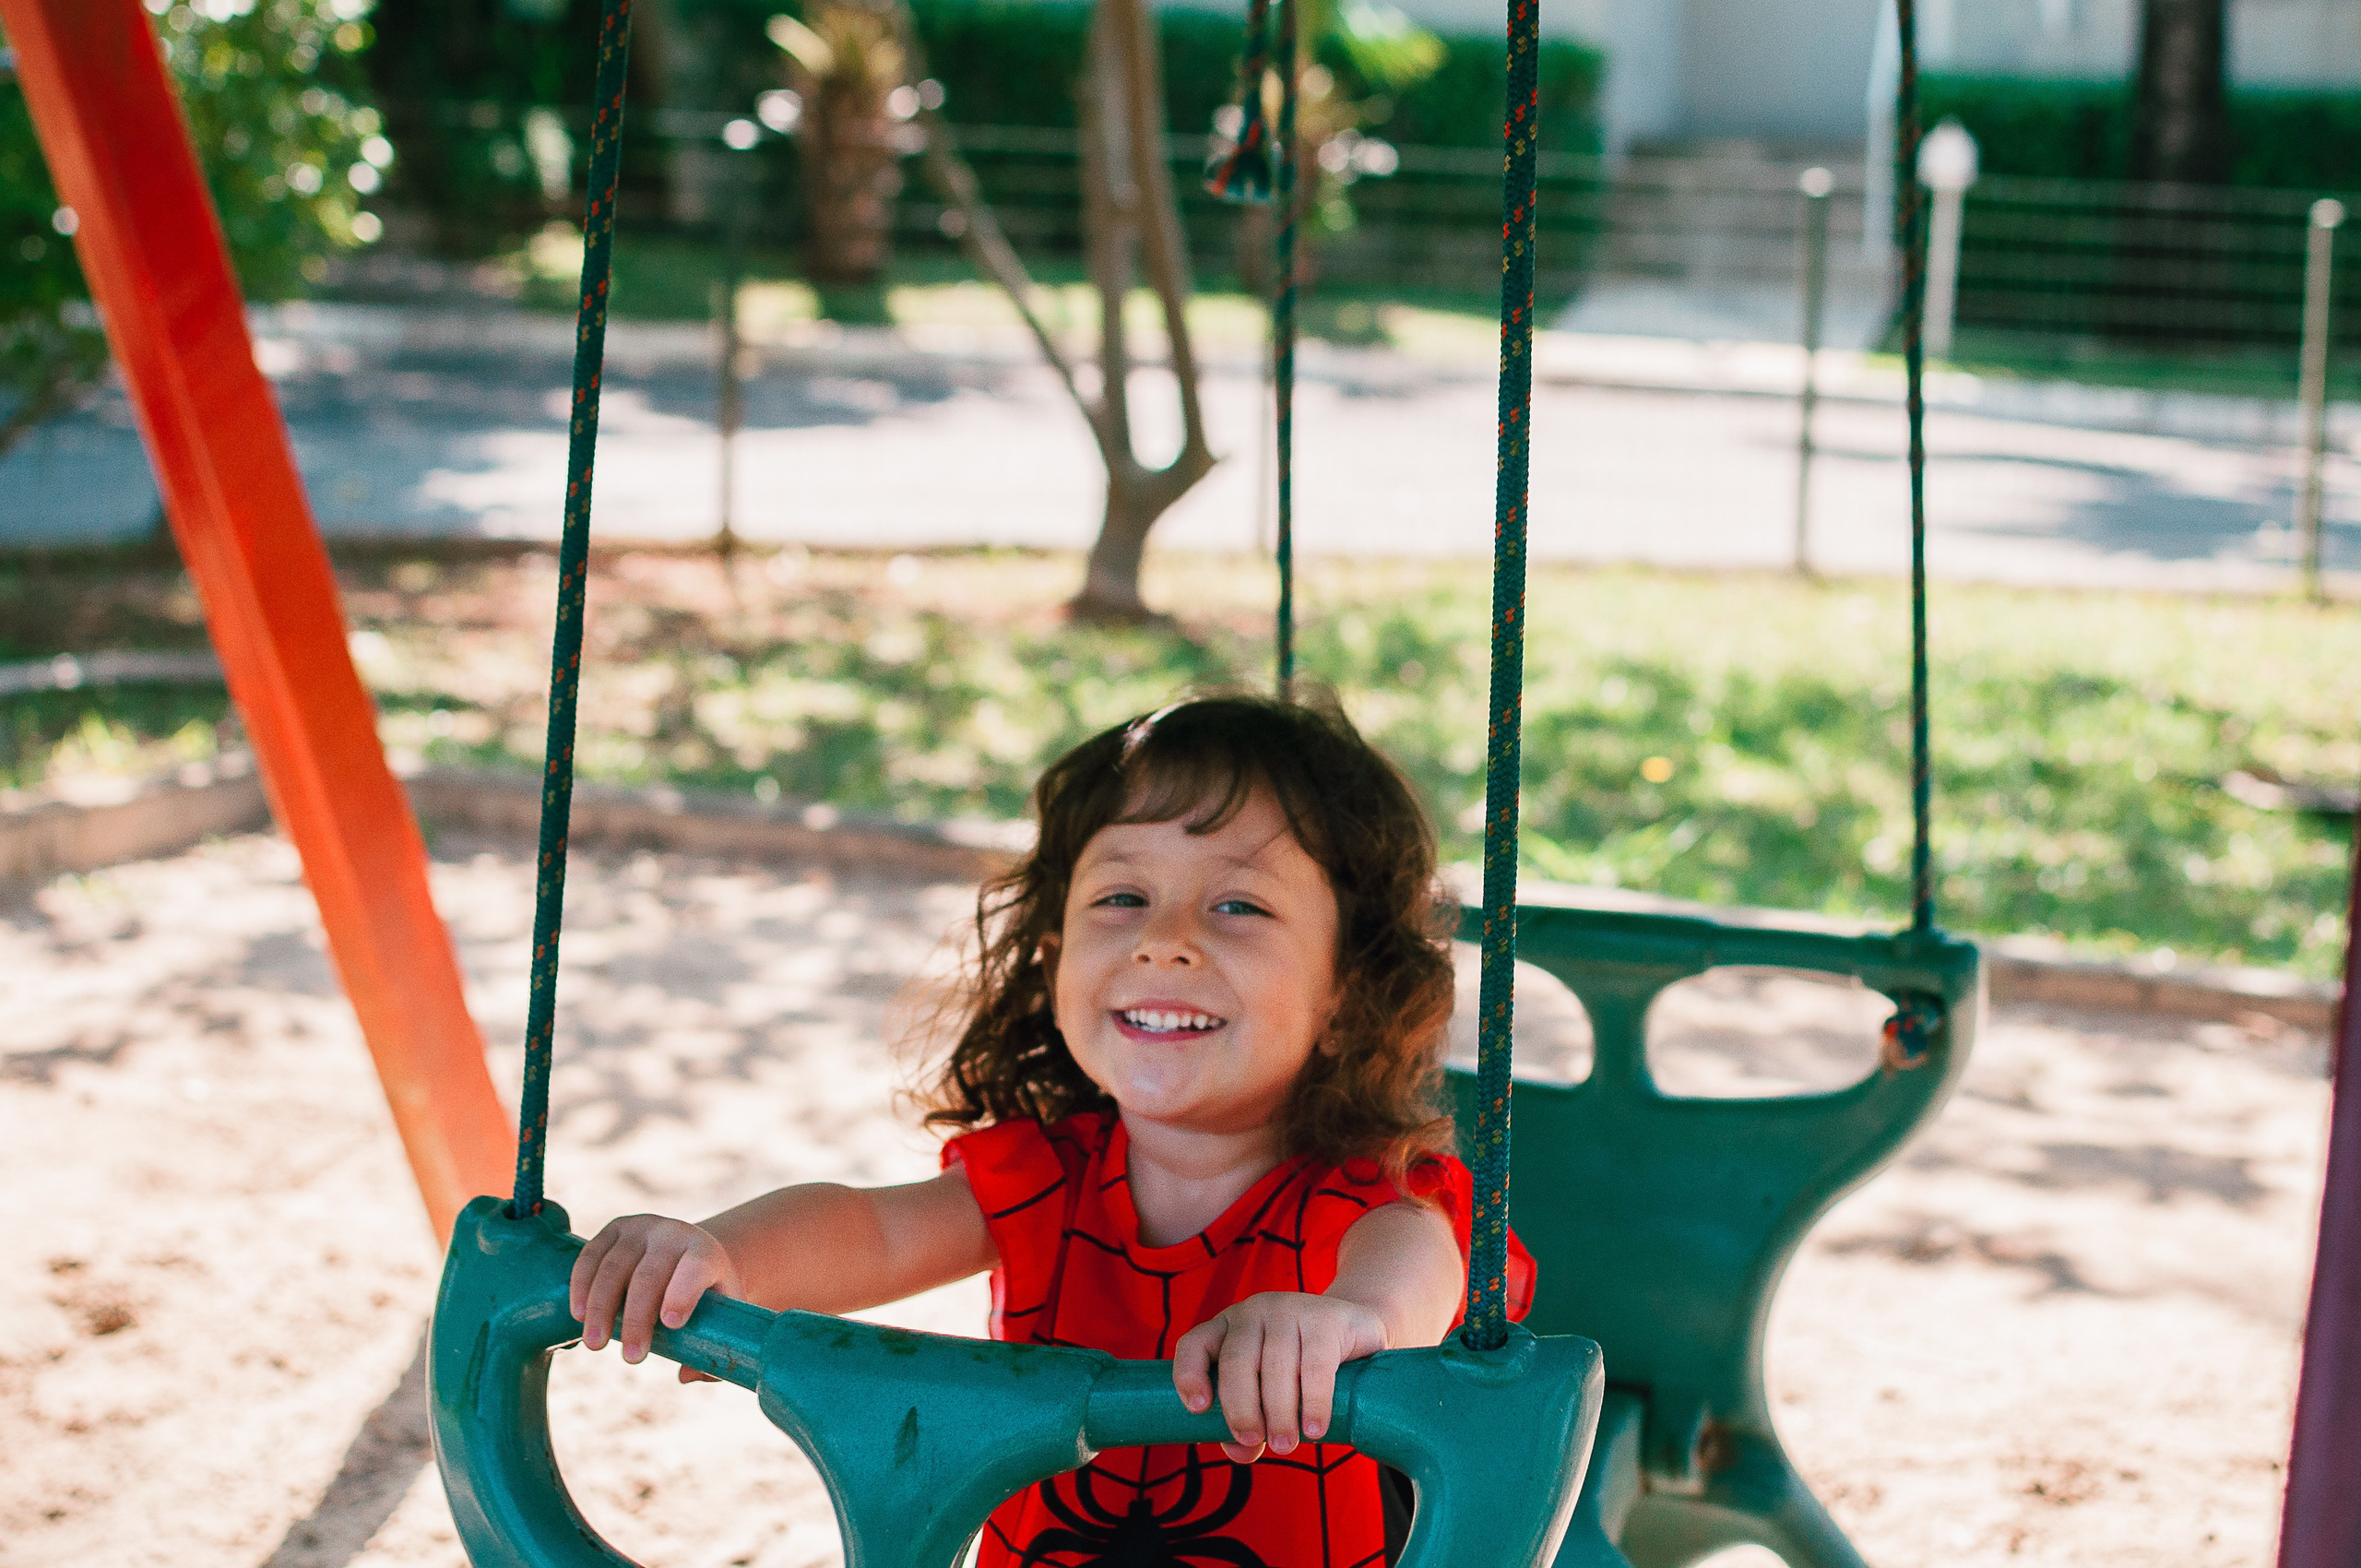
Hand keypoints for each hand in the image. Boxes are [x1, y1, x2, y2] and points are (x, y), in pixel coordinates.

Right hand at [569, 1214, 745, 1382]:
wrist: (685, 1251)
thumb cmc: (704, 1292)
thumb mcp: (719, 1315)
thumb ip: (713, 1349)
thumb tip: (686, 1375)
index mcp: (705, 1252)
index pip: (697, 1268)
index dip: (683, 1293)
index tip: (671, 1324)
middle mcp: (673, 1233)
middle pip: (650, 1275)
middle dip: (637, 1319)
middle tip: (632, 1358)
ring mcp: (640, 1228)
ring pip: (614, 1267)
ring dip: (601, 1308)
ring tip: (595, 1344)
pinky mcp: (613, 1230)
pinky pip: (590, 1257)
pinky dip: (581, 1286)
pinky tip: (579, 1315)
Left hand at [1171, 1292, 1388, 1462]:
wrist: (1356, 1330)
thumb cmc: (1301, 1367)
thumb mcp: (1270, 1391)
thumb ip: (1251, 1421)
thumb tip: (1241, 1452)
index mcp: (1228, 1328)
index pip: (1194, 1345)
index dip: (1189, 1374)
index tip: (1199, 1409)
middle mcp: (1253, 1312)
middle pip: (1236, 1362)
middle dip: (1242, 1409)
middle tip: (1256, 1442)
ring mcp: (1289, 1309)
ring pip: (1276, 1365)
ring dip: (1279, 1412)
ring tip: (1285, 1444)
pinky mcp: (1326, 1318)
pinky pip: (1315, 1364)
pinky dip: (1314, 1401)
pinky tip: (1314, 1428)